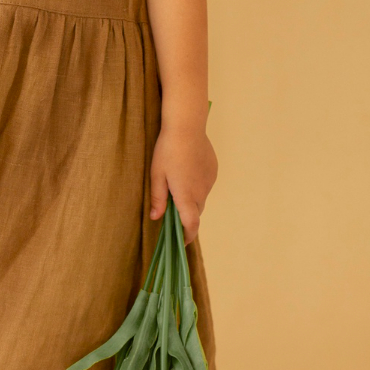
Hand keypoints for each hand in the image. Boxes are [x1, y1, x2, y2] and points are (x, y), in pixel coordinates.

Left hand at [149, 124, 217, 243]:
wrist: (187, 126)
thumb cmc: (167, 150)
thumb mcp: (157, 175)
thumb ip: (158, 199)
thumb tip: (156, 218)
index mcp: (186, 195)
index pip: (191, 225)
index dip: (187, 237)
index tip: (181, 242)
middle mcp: (201, 192)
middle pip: (195, 213)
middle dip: (186, 217)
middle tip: (171, 212)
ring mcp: (209, 181)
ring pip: (201, 198)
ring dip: (191, 199)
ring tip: (177, 186)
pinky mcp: (213, 171)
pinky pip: (205, 185)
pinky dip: (197, 186)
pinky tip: (187, 172)